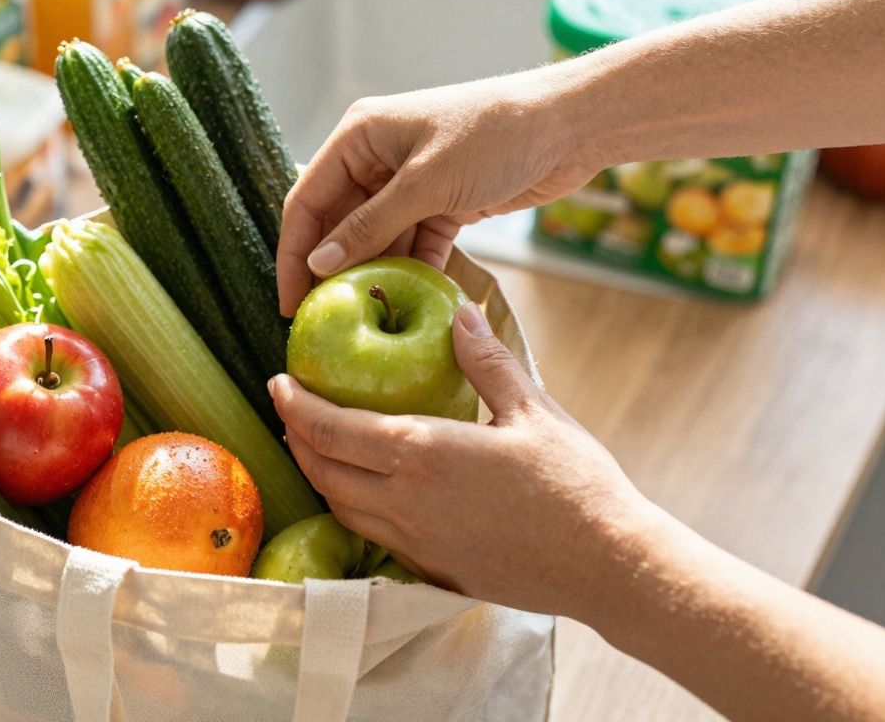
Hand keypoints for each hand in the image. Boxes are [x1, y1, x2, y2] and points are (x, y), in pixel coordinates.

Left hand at [269, 302, 653, 617]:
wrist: (607, 566)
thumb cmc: (576, 484)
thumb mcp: (533, 410)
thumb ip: (487, 361)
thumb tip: (461, 315)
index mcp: (423, 453)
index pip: (332, 429)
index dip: (295, 405)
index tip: (277, 382)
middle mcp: (405, 502)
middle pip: (323, 470)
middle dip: (295, 437)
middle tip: (288, 409)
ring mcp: (414, 541)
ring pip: (341, 507)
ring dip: (319, 473)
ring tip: (315, 445)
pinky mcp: (430, 568)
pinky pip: (370, 533)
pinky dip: (350, 504)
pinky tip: (362, 488)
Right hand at [277, 77, 599, 315]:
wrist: (571, 127)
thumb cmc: (495, 136)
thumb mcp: (425, 184)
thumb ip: (369, 226)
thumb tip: (319, 265)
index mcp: (359, 136)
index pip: (307, 200)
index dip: (294, 253)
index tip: (289, 302)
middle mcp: (376, 157)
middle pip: (337, 223)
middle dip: (332, 270)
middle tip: (323, 322)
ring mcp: (409, 182)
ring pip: (375, 239)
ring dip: (373, 275)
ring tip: (365, 322)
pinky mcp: (441, 203)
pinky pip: (412, 244)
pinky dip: (411, 271)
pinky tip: (409, 306)